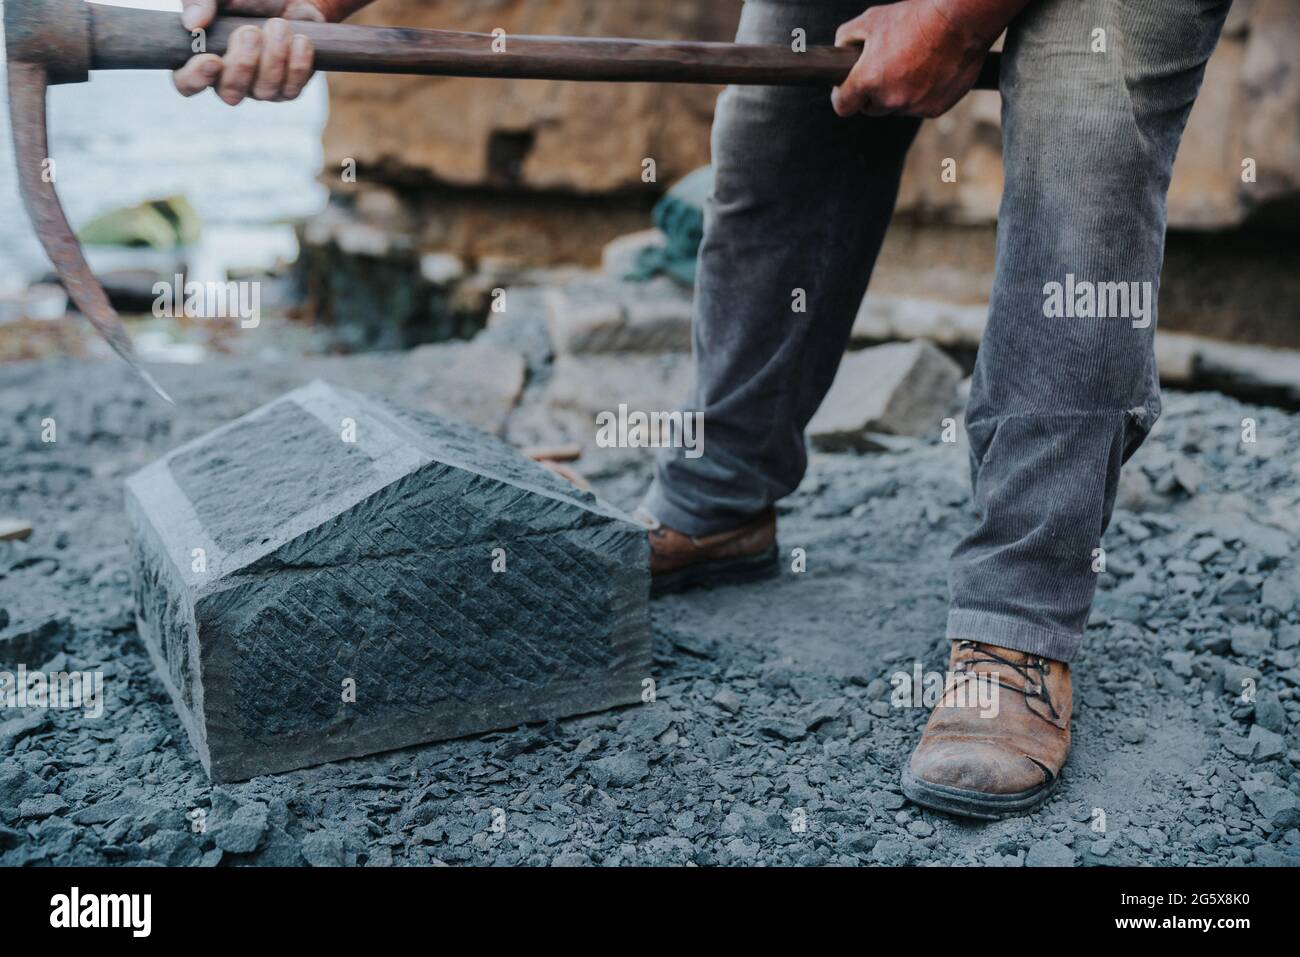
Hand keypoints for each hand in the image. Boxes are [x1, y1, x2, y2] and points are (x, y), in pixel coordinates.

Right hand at [173, 0, 333, 104]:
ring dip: (274, 56)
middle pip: (230, 93)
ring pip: (265, 91)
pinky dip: (298, 63)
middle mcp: (230, 80)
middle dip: (243, 63)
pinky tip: (300, 39)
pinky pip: (293, 89)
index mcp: (203, 58)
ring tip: (279, 25)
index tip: (211, 60)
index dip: (196, 79)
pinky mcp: (289, 87)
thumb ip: (201, 1)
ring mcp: (261, 88)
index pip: (187, 84)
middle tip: (251, 31)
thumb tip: (193, 23)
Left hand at [831, 0, 993, 118]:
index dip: (842, 96)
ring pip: (895, 108)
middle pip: (870, 108)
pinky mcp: (934, 110)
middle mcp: (889, 99)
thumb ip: (847, 39)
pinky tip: (929, 71)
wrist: (961, 21)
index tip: (846, 90)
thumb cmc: (917, 17)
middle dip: (872, 93)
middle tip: (885, 68)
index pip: (842, 106)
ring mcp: (912, 107)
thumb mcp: (872, 19)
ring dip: (898, 93)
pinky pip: (919, 107)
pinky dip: (921, 94)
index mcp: (868, 79)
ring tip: (912, 64)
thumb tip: (840, 53)